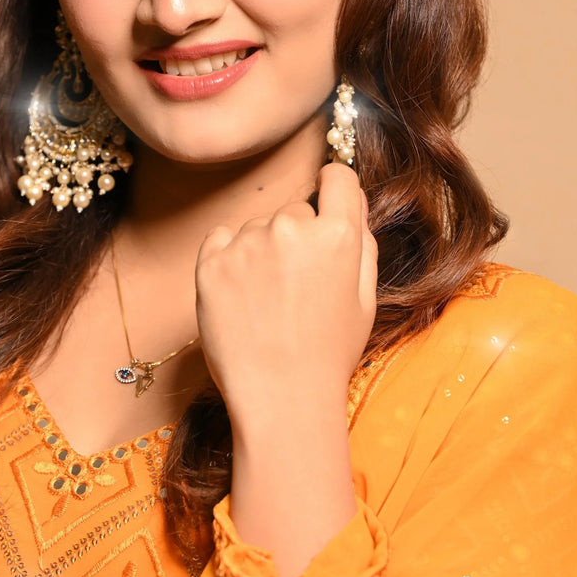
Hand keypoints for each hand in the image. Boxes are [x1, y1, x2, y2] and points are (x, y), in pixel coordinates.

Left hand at [194, 162, 376, 428]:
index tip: (326, 200)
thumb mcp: (365, 299)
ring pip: (257, 228)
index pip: (338, 178)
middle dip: (297, 239)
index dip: (333, 188)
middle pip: (296, 211)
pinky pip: (221, 241)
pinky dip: (229, 260)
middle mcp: (292, 228)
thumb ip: (362, 242)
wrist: (279, 398)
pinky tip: (242, 298)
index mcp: (339, 236)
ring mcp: (247, 244)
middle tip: (295, 290)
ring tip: (267, 304)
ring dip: (261, 253)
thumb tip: (350, 198)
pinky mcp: (211, 262)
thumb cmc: (327, 353)